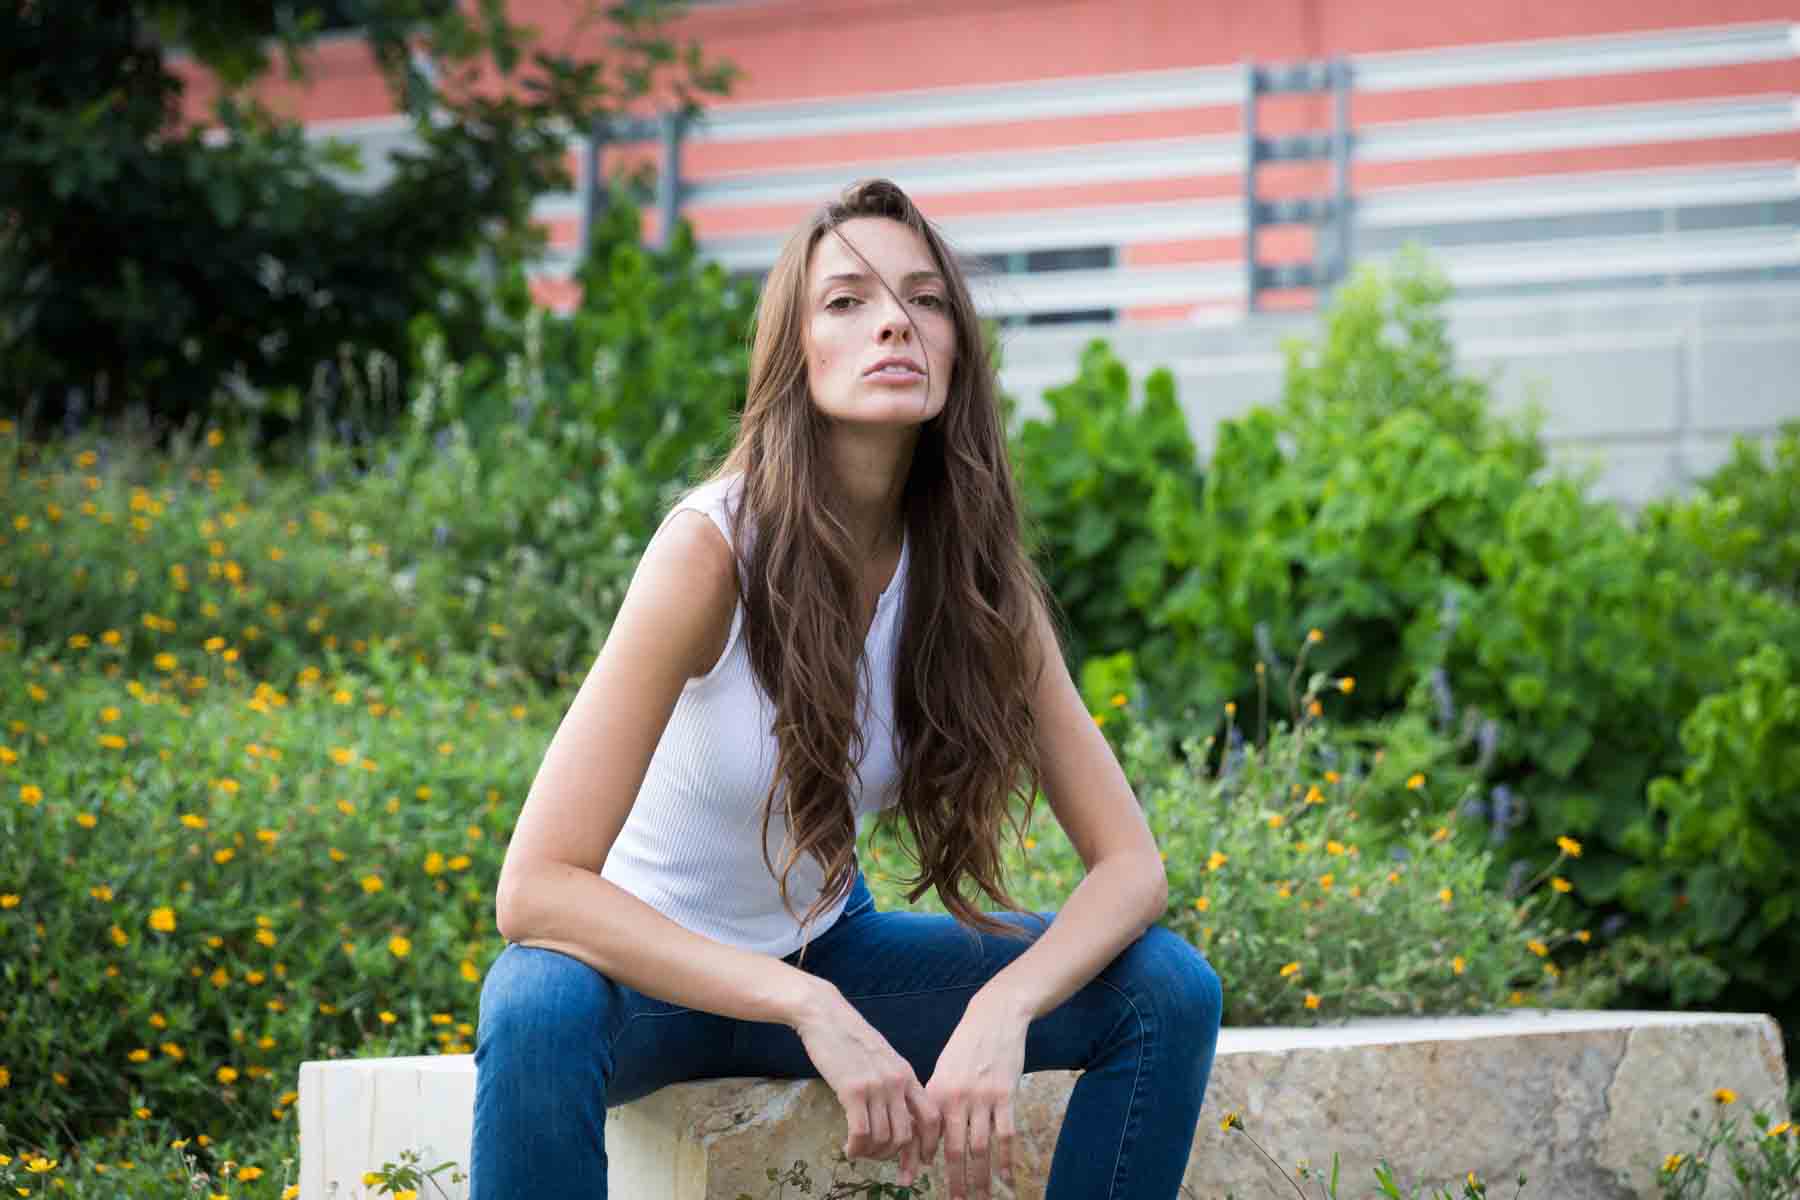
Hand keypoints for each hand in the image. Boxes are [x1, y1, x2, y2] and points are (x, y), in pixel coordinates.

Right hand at [793, 984, 942, 1186]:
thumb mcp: (884, 1058)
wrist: (827, 1015)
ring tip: (859, 1151)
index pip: (931, 1117)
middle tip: (877, 1157)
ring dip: (871, 1153)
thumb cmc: (851, 1037)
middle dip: (892, 1155)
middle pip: (906, 1135)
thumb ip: (894, 1083)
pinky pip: (861, 1133)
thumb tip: (897, 1116)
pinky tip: (848, 1149)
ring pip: (883, 1138)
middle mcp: (897, 1082)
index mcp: (907, 1075)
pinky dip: (856, 1148)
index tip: (921, 1162)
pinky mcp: (852, 1090)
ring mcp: (876, 1086)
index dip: (928, 1144)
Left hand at [923, 993, 1029, 1199]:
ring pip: (981, 1148)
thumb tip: (931, 1139)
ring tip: (981, 1198)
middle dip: (955, 1180)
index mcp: (937, 1092)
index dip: (923, 1161)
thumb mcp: (943, 1070)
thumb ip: (937, 1103)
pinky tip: (1008, 1177)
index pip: (927, 1135)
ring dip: (981, 1178)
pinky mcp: (1007, 1096)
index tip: (919, 1181)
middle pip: (955, 1150)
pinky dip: (1007, 1159)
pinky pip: (1006, 1135)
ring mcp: (983, 1098)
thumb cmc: (965, 1047)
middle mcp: (957, 1098)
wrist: (993, 1018)